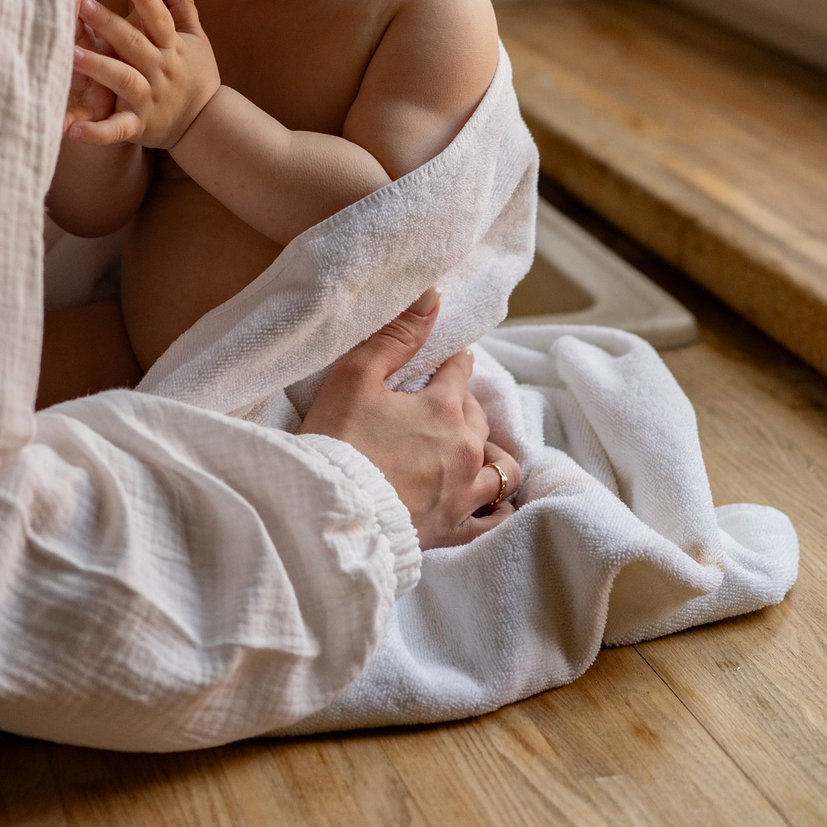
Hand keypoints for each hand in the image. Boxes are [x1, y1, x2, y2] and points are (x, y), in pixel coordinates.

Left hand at [67, 0, 222, 149]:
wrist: (206, 124)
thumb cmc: (196, 74)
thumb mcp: (195, 38)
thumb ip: (181, 5)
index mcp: (172, 47)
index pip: (159, 20)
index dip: (148, 0)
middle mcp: (159, 70)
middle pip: (133, 44)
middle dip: (109, 23)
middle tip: (83, 3)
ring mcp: (148, 98)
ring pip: (122, 80)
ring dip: (99, 67)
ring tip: (72, 55)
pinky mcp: (138, 125)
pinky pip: (116, 129)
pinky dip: (96, 132)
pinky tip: (72, 129)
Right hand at [301, 290, 517, 549]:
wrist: (327, 514)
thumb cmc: (337, 441)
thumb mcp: (356, 377)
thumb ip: (397, 336)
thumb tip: (433, 296)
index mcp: (443, 409)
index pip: (460, 372)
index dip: (453, 362)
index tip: (449, 360)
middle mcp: (464, 449)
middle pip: (478, 417)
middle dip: (464, 406)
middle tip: (442, 404)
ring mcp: (463, 493)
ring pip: (498, 468)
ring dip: (488, 454)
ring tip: (470, 452)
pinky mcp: (453, 529)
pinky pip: (494, 520)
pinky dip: (498, 508)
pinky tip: (492, 502)